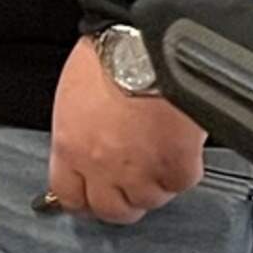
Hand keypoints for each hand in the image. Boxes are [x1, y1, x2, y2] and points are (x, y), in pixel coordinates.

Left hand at [46, 37, 205, 224]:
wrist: (151, 42)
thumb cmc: (113, 52)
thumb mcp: (76, 92)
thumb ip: (80, 129)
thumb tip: (88, 147)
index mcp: (70, 146)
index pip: (69, 196)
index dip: (85, 198)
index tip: (94, 194)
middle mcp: (101, 167)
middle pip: (111, 210)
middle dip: (123, 200)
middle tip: (134, 182)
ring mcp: (139, 172)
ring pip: (149, 200)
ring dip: (156, 182)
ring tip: (162, 153)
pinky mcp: (175, 167)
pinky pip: (180, 183)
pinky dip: (183, 168)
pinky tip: (181, 144)